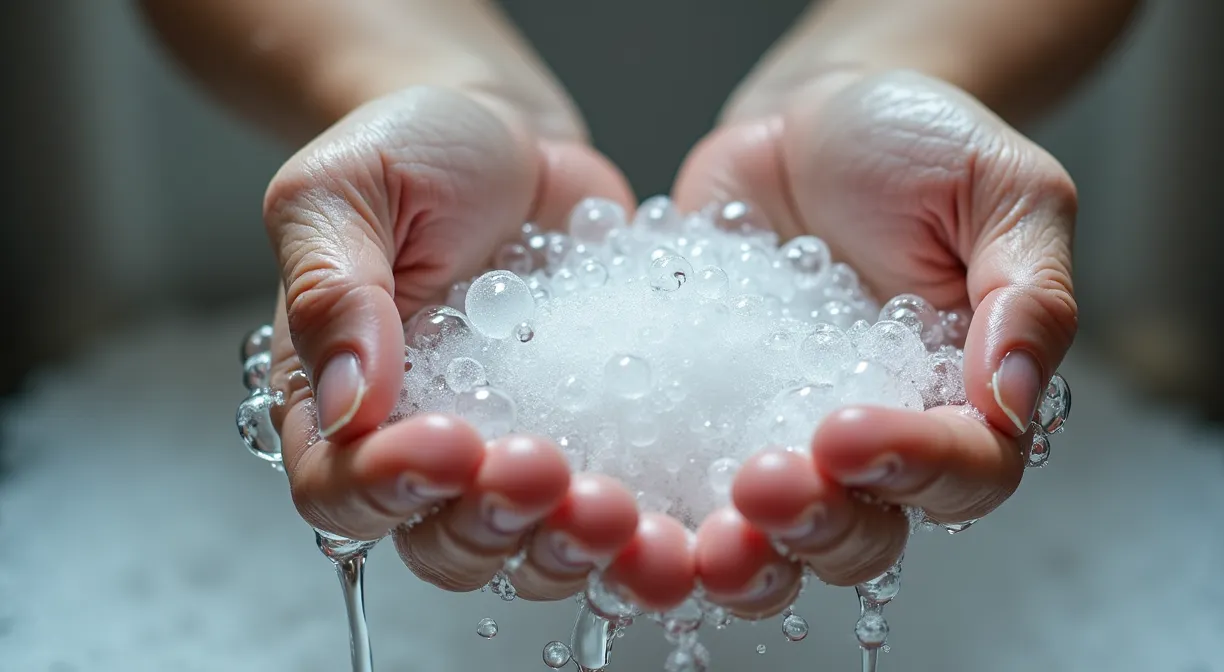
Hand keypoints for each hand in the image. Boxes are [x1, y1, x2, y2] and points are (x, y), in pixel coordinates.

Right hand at [263, 86, 694, 607]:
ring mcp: (512, 452)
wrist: (513, 137)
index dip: (386, 491)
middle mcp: (424, 449)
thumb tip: (346, 405)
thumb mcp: (342, 193)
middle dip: (493, 526)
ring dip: (570, 547)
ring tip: (616, 509)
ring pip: (529, 549)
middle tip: (545, 475)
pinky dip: (642, 528)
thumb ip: (331, 291)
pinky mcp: (591, 438)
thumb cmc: (411, 153)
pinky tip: (675, 515)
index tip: (448, 447)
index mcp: (338, 404)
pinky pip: (610, 507)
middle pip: (441, 543)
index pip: (339, 489)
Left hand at [674, 70, 1078, 616]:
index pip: (965, 475)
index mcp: (964, 399)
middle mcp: (879, 438)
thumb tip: (1012, 401)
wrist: (809, 113)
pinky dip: (663, 504)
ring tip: (702, 537)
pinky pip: (687, 478)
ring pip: (777, 537)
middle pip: (867, 534)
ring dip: (744, 555)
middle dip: (817, 528)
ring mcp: (785, 433)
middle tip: (762, 489)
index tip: (846, 434)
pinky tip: (628, 497)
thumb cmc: (920, 142)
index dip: (914, 471)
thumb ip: (1029, 293)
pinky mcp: (709, 414)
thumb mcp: (1005, 190)